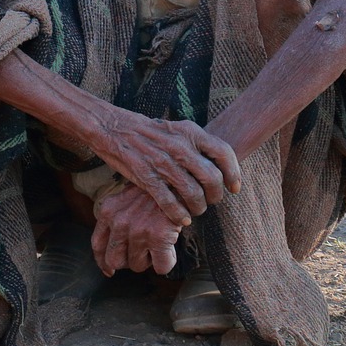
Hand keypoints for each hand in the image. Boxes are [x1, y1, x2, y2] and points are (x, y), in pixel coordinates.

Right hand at [88, 111, 240, 227]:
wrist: (112, 127)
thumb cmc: (147, 131)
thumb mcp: (175, 129)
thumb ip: (195, 144)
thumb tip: (216, 164)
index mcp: (189, 131)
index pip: (224, 153)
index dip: (233, 174)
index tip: (234, 188)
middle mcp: (179, 146)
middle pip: (212, 178)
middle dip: (215, 196)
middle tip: (211, 201)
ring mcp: (163, 162)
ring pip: (193, 193)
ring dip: (198, 207)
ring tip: (195, 210)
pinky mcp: (146, 177)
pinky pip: (170, 202)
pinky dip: (179, 214)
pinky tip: (181, 218)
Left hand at [91, 183, 182, 274]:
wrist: (177, 181)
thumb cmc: (153, 191)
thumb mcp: (126, 199)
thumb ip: (116, 219)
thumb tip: (111, 252)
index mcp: (108, 211)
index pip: (98, 245)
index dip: (103, 262)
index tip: (109, 270)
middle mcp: (119, 222)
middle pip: (115, 260)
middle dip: (128, 261)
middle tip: (142, 252)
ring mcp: (137, 230)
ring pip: (137, 266)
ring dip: (149, 261)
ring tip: (158, 245)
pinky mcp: (158, 237)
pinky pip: (160, 267)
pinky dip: (166, 263)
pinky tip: (170, 251)